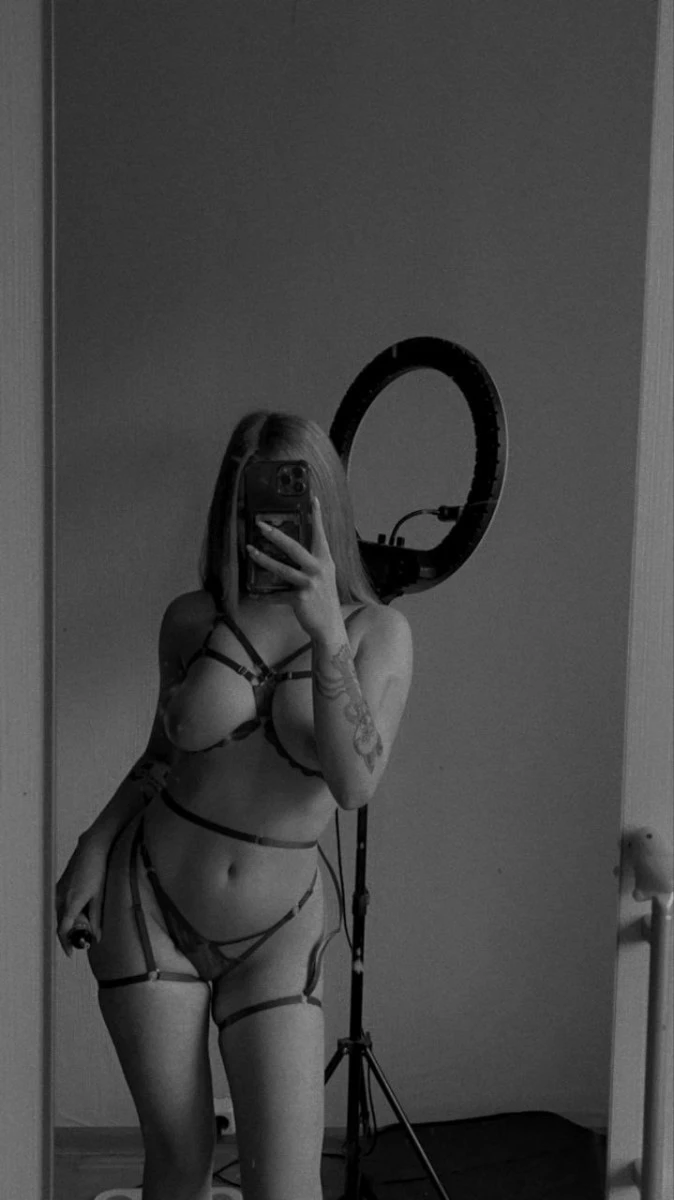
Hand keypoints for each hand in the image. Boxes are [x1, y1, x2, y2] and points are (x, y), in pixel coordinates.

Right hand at [55, 835, 108, 956]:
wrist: (92, 848)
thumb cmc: (99, 869)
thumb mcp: (100, 896)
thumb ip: (97, 917)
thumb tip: (97, 936)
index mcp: (71, 902)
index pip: (62, 929)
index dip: (65, 943)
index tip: (71, 953)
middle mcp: (61, 897)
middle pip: (60, 924)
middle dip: (69, 935)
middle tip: (81, 942)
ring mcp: (59, 890)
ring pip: (60, 914)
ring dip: (68, 923)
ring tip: (84, 926)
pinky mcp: (60, 885)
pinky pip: (61, 904)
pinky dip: (68, 912)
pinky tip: (81, 911)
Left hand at [247, 497, 344, 641]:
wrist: (329, 625)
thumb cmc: (324, 598)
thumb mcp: (324, 576)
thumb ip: (314, 561)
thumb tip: (293, 547)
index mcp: (325, 560)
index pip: (320, 535)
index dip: (317, 517)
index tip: (314, 500)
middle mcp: (319, 569)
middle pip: (294, 548)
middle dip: (276, 535)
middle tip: (261, 526)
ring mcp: (310, 584)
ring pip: (282, 569)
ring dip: (263, 559)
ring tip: (249, 550)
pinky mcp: (300, 598)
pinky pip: (277, 595)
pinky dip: (265, 596)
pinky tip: (253, 595)